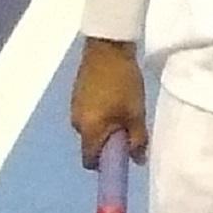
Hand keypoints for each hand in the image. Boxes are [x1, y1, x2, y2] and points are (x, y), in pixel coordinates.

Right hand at [70, 40, 148, 167]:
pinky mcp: (77, 93)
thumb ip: (137, 140)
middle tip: (128, 130)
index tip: (120, 158)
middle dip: (108, 142)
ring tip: (123, 110)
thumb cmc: (123, 83)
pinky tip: (114, 97)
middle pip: (91, 144)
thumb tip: (138, 160)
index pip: (90, 162)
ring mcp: (74, 107)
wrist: (107, 47)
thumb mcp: (136, 113)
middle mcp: (76, 123)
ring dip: (105, 126)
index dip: (105, 165)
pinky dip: (100, 112)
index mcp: (89, 131)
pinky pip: (89, 112)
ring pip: (91, 127)